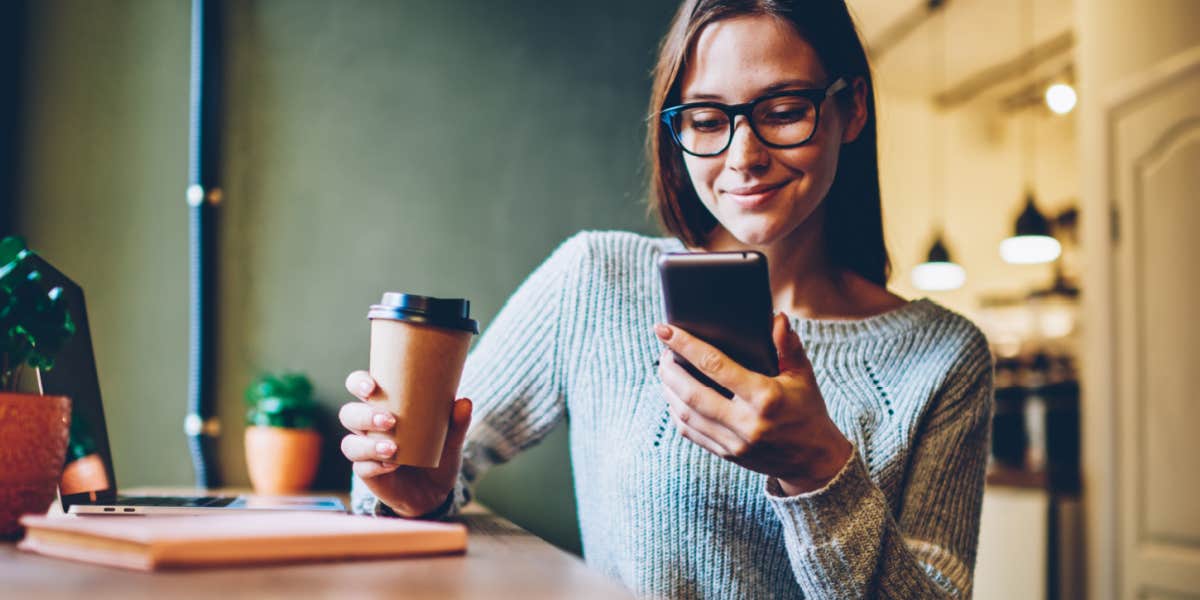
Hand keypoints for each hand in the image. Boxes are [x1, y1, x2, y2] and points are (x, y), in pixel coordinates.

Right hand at [339, 371, 471, 516]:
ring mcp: (365, 451)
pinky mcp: (368, 473)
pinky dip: (375, 465)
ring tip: (393, 447)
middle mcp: (368, 427)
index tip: (371, 387)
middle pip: (349, 414)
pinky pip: (361, 468)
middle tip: (390, 420)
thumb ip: (457, 422)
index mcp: (383, 406)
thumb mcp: (451, 438)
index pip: (359, 387)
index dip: (358, 383)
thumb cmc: (437, 452)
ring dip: (369, 444)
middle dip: (364, 415)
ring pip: (350, 443)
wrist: (434, 491)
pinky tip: (392, 464)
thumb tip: (464, 402)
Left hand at [654, 314, 852, 494]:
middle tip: (663, 351)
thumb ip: (789, 346)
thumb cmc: (807, 409)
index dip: (685, 345)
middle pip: (691, 392)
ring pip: (685, 414)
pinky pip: (690, 432)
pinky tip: (674, 395)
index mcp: (765, 398)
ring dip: (668, 389)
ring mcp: (734, 443)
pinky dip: (676, 411)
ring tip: (665, 369)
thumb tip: (777, 318)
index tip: (665, 330)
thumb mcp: (803, 375)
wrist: (814, 460)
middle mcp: (746, 423)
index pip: (715, 366)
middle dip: (669, 369)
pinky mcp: (726, 454)